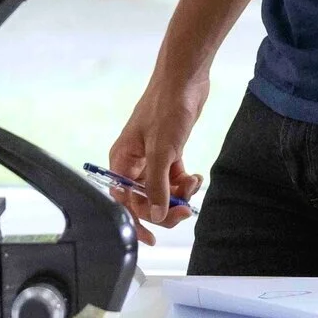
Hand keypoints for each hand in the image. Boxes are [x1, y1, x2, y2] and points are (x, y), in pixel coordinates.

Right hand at [106, 71, 207, 244]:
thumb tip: (156, 215)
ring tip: (193, 183)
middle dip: (166, 206)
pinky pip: (174, 178)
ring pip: (162, 189)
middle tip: (185, 210)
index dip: (136, 221)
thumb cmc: (166, 107)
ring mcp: (152, 157)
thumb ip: (156, 187)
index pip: (123, 201)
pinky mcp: (169, 151)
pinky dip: (185, 182)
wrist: (185, 79)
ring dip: (179, 193)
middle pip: (145, 199)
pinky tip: (195, 177)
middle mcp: (134, 161)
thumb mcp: (161, 152)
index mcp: (122, 160)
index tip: (151, 238)